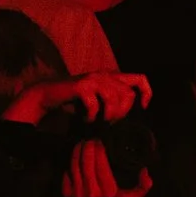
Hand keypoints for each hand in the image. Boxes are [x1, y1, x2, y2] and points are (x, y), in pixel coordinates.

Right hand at [2, 69, 152, 126]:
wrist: (48, 95)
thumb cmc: (76, 101)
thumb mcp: (99, 100)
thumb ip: (114, 101)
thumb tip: (127, 115)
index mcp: (112, 77)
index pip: (140, 79)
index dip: (146, 93)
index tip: (143, 107)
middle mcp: (105, 74)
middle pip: (128, 94)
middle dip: (122, 113)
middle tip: (110, 121)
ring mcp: (93, 79)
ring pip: (114, 99)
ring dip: (108, 116)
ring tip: (99, 122)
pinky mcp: (81, 86)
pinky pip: (95, 104)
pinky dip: (92, 117)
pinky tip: (86, 120)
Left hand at [63, 138, 152, 196]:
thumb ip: (144, 186)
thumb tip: (144, 171)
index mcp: (109, 192)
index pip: (101, 165)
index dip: (99, 150)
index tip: (100, 141)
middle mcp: (92, 193)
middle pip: (87, 162)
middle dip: (88, 147)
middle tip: (91, 139)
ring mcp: (78, 194)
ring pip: (75, 166)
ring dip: (77, 151)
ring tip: (82, 143)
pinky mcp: (67, 194)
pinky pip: (68, 173)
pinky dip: (71, 162)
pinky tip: (76, 155)